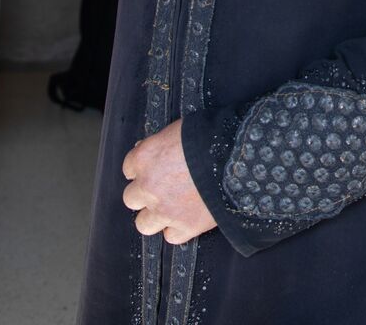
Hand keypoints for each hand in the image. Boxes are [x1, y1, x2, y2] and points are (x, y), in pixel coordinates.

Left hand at [120, 121, 217, 244]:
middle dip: (145, 194)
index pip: (129, 168)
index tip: (153, 170)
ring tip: (170, 209)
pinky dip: (178, 230)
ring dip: (155, 217)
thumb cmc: (211, 137)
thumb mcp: (180, 130)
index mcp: (145, 158)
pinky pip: (171, 236)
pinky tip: (187, 219)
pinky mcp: (185, 226)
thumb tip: (155, 152)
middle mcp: (149, 186)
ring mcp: (165, 210)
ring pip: (143, 223)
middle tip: (161, 189)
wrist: (236, 158)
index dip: (143, 169)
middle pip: (131, 198)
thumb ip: (162, 144)